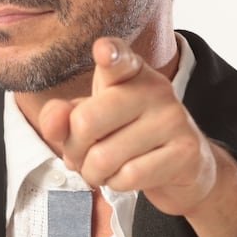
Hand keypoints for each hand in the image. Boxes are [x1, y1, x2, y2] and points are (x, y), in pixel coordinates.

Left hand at [38, 36, 236, 236]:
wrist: (185, 166)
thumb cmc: (130, 136)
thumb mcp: (92, 121)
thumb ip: (64, 118)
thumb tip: (51, 122)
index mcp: (130, 72)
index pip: (118, 59)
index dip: (109, 54)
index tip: (104, 51)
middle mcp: (154, 88)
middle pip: (87, 122)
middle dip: (73, 150)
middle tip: (81, 156)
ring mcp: (173, 119)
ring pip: (104, 157)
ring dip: (94, 173)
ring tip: (103, 170)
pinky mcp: (185, 151)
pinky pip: (129, 177)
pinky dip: (117, 185)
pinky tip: (125, 177)